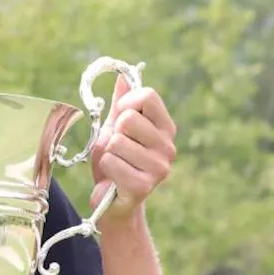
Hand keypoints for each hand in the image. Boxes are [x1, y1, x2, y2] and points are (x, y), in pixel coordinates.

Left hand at [89, 74, 176, 223]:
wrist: (112, 200)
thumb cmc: (115, 159)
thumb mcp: (115, 127)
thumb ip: (122, 102)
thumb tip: (123, 74)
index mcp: (165, 127)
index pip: (147, 95)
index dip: (126, 103)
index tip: (120, 116)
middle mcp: (168, 146)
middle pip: (129, 119)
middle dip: (113, 133)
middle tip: (117, 149)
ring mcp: (159, 167)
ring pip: (116, 142)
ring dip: (107, 153)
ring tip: (116, 164)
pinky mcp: (145, 185)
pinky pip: (111, 162)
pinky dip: (106, 169)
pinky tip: (114, 179)